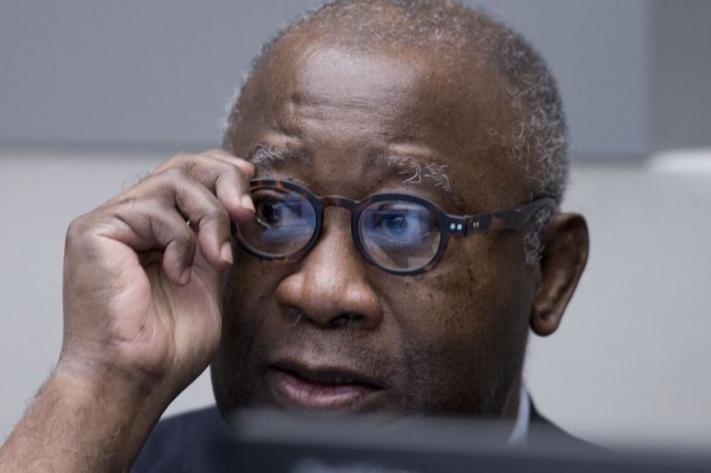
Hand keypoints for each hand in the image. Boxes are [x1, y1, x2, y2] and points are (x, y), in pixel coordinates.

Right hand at [58, 149, 254, 399]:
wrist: (135, 379)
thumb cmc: (168, 345)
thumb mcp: (208, 280)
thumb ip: (214, 241)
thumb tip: (239, 206)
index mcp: (154, 230)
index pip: (187, 175)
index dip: (221, 170)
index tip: (250, 183)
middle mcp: (130, 219)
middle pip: (181, 165)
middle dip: (223, 180)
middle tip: (244, 212)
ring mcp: (110, 223)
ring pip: (173, 182)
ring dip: (209, 217)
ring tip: (216, 257)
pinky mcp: (94, 230)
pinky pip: (152, 209)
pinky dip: (180, 242)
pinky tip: (178, 275)